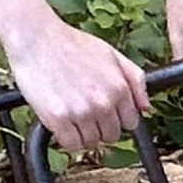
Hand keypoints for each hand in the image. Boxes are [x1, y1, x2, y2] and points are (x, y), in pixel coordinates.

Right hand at [1, 16, 152, 154]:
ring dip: (83, 133)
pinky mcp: (59, 118)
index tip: (105, 112)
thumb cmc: (71, 43)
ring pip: (92, 143)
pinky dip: (67, 138)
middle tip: (85, 111)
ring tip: (72, 113)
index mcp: (119, 87)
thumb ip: (135, 80)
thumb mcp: (111, 54)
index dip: (117, 118)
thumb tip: (145, 107)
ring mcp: (81, 112)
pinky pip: (72, 145)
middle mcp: (103, 102)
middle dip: (100, 127)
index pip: (130, 122)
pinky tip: (62, 122)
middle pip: (112, 135)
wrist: (36, 38)